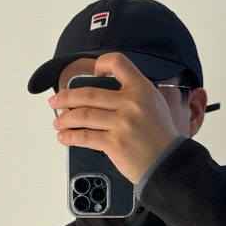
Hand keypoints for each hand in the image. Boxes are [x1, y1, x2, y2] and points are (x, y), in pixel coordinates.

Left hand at [49, 52, 178, 183]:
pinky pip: (85, 136)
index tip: (91, 72)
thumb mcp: (154, 104)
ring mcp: (122, 123)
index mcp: (142, 89)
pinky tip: (65, 136)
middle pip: (88, 94)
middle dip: (65, 97)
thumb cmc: (160, 137)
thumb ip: (133, 94)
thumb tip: (104, 93)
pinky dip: (70, 136)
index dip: (101, 64)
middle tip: (56, 100)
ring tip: (59, 122)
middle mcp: (132, 103)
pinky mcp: (114, 143)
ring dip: (64, 119)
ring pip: (83, 115)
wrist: (168, 162)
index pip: (118, 63)